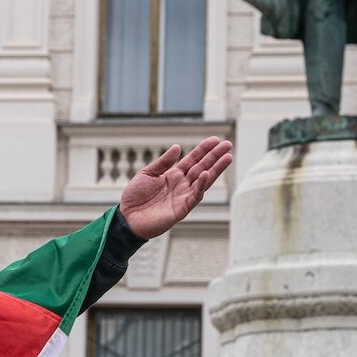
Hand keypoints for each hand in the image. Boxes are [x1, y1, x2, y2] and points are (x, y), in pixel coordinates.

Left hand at [119, 137, 233, 239]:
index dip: (204, 149)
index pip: (193, 159)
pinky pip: (195, 196)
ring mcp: (184, 196)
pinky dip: (201, 185)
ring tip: (227, 157)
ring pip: (204, 180)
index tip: (215, 139)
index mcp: (174, 175)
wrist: (128, 217)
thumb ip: (163, 162)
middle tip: (228, 144)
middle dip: (215, 156)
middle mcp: (182, 184)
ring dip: (215, 169)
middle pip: (202, 167)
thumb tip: (178, 146)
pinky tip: (206, 174)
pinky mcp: (182, 208)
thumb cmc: (135, 196)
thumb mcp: (147, 173)